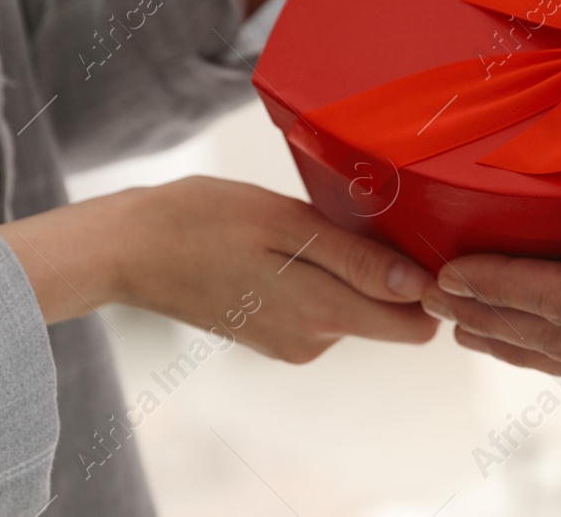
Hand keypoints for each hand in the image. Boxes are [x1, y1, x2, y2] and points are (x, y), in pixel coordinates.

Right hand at [0, 176, 436, 362]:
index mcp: (321, 315)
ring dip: (353, 268)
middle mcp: (313, 340)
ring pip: (357, 306)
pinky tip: (293, 243)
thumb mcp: (286, 223)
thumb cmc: (204, 220)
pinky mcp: (274, 335)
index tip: (423, 238)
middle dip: (395, 273)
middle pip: (390, 316)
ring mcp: (291, 342)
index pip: (415, 324)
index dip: (430, 284)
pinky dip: (323, 274)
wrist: (129, 248)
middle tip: (367, 218)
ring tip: (315, 225)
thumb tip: (418, 286)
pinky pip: (325, 305)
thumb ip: (356, 259)